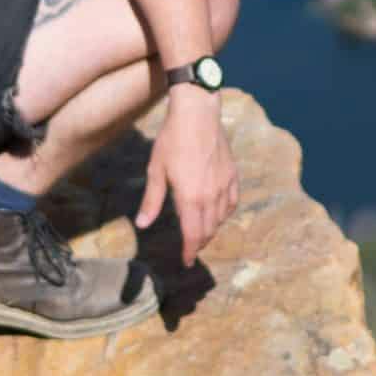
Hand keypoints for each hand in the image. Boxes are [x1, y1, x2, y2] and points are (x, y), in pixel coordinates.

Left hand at [134, 90, 237, 265]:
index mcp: (191, 197)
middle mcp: (211, 196)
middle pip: (208, 230)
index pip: (193, 235)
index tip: (187, 261)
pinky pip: (232, 203)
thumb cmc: (172, 140)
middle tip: (191, 248)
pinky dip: (224, 213)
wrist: (198, 113)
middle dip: (199, 242)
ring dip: (211, 229)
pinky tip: (217, 212)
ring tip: (201, 231)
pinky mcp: (233, 175)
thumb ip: (152, 200)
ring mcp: (224, 185)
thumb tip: (143, 225)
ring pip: (221, 219)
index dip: (190, 251)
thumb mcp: (156, 170)